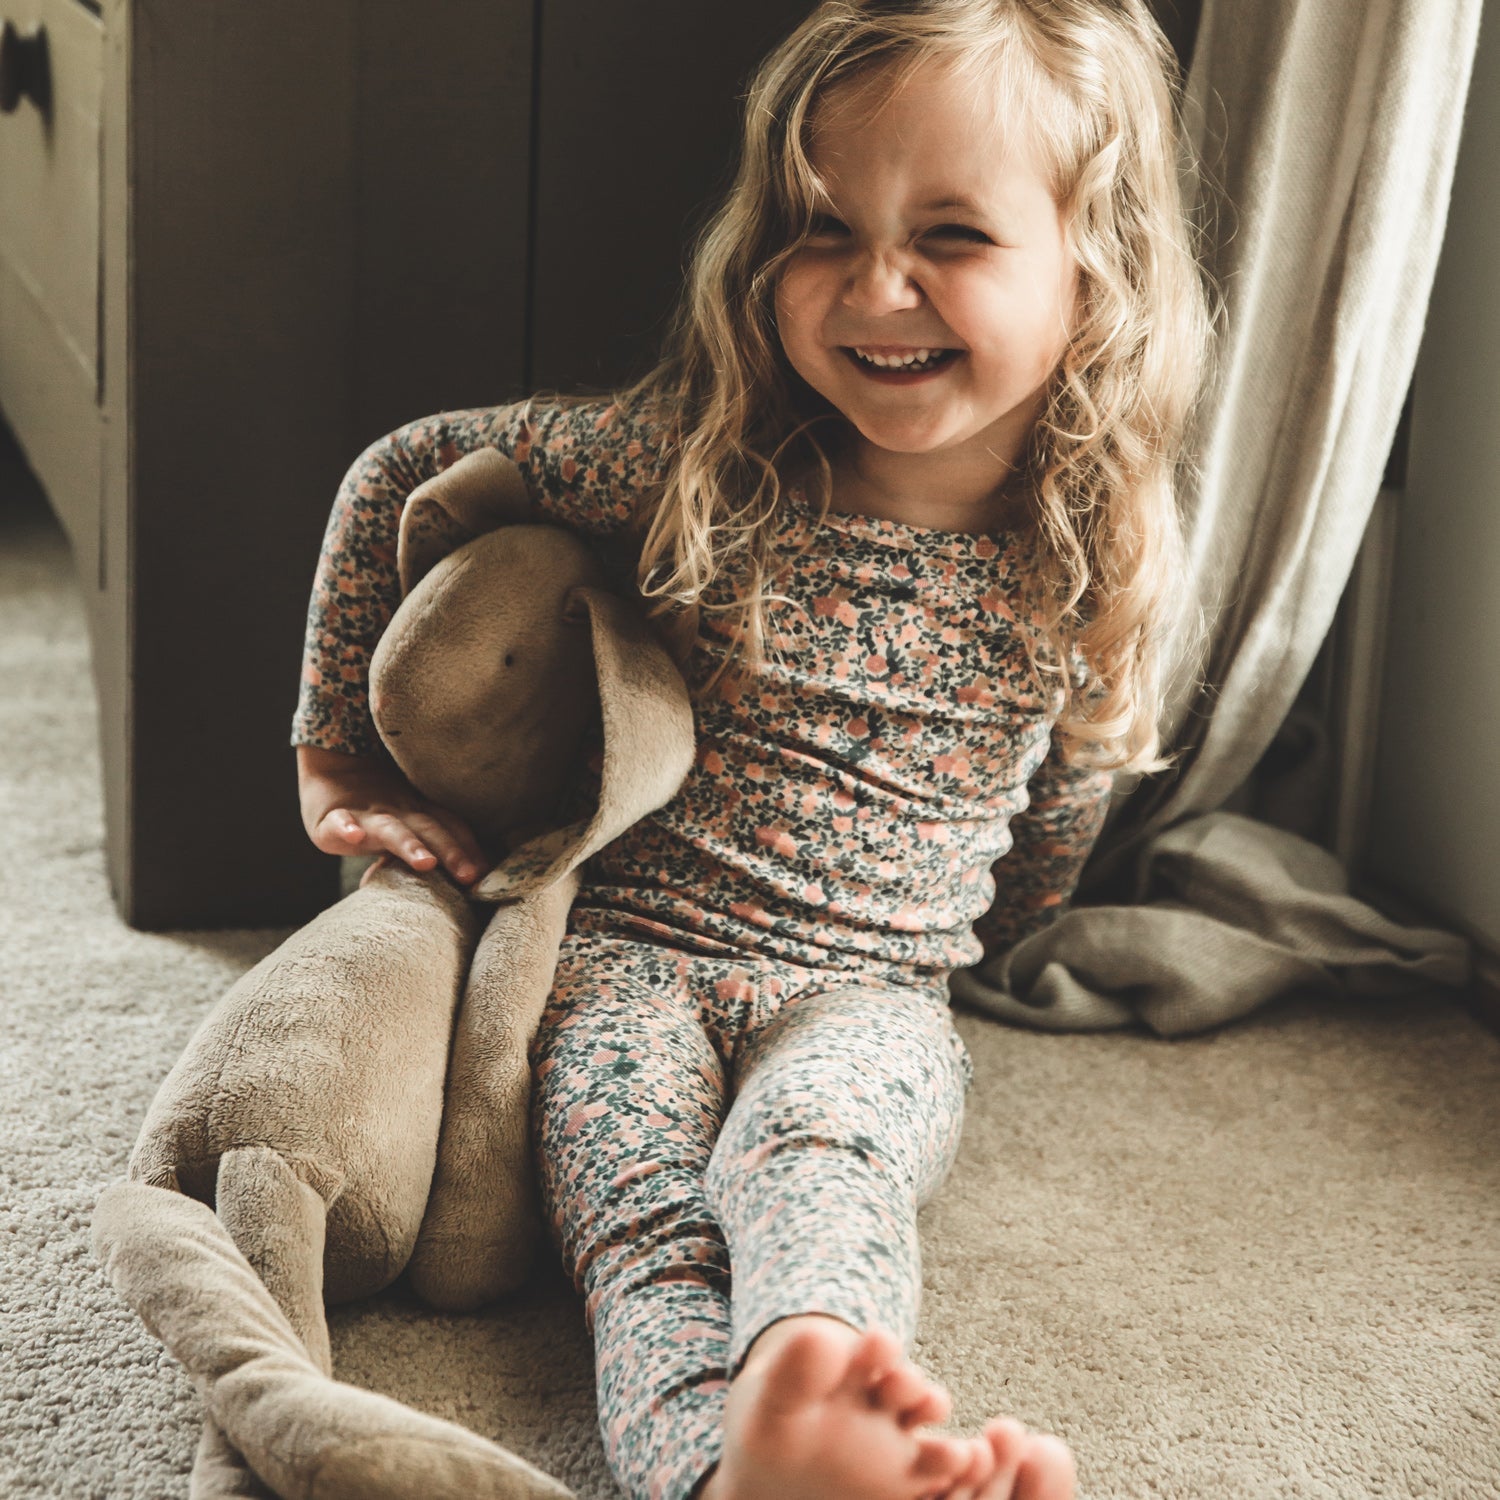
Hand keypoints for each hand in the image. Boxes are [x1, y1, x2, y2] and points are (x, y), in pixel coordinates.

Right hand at [296, 745, 490, 886]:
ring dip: (409, 844)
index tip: (489, 872)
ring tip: (426, 862)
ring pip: (391, 829)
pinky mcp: (332, 818)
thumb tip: (477, 874)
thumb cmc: (378, 809)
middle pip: (430, 829)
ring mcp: (367, 815)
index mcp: (420, 814)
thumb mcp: (408, 823)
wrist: (330, 772)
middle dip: (452, 851)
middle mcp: (399, 812)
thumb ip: (435, 844)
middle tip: (470, 875)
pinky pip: (339, 822)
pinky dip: (346, 828)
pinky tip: (354, 835)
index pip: (451, 828)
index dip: (470, 848)